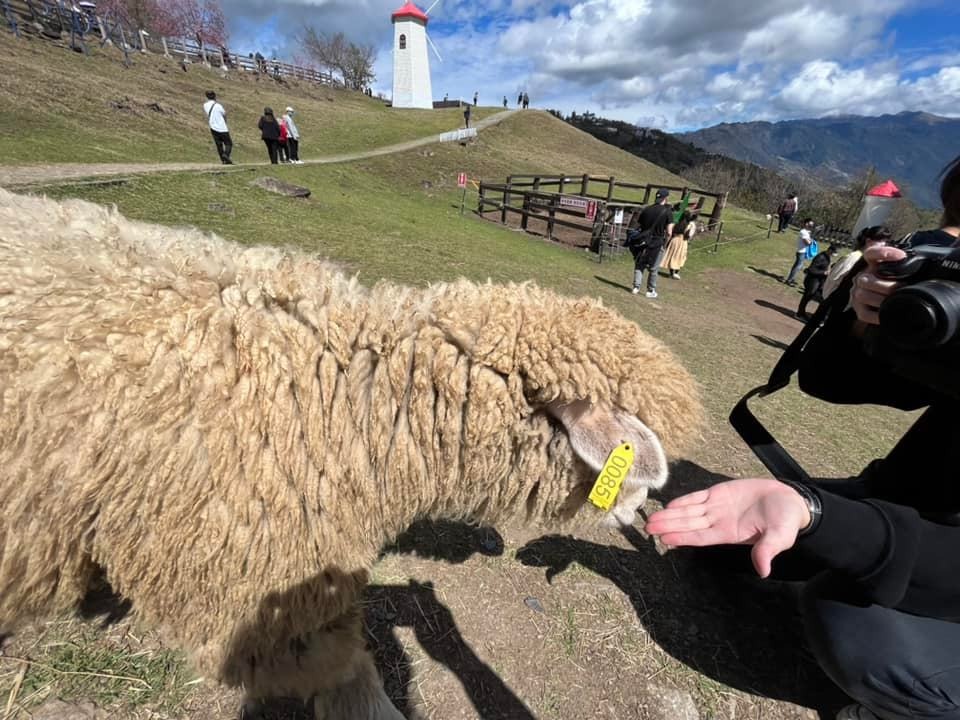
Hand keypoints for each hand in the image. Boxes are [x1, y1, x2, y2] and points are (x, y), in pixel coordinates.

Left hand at [645, 478, 811, 577]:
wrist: (790, 500)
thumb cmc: (786, 521)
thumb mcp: (780, 536)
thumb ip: (767, 550)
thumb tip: (763, 571)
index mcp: (729, 534)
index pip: (700, 537)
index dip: (683, 537)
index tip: (664, 539)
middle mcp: (719, 522)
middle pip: (689, 525)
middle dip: (668, 526)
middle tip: (647, 528)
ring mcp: (718, 507)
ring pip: (689, 511)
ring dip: (671, 515)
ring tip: (652, 519)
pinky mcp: (720, 493)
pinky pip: (698, 497)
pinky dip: (684, 501)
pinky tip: (670, 505)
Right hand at [851, 244, 906, 324]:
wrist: (883, 300)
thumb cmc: (895, 283)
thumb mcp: (900, 271)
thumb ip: (907, 265)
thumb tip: (927, 264)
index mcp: (873, 264)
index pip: (871, 253)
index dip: (883, 252)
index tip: (901, 256)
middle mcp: (862, 277)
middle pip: (866, 279)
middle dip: (888, 286)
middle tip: (903, 289)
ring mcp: (858, 293)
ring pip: (863, 295)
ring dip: (881, 300)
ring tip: (896, 301)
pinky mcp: (858, 308)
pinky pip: (864, 313)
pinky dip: (876, 316)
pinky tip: (887, 315)